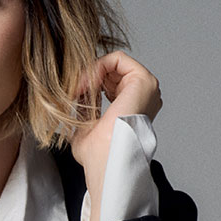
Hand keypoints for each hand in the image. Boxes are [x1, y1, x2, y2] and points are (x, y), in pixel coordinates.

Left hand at [70, 52, 161, 220]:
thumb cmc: (97, 155)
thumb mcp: (87, 126)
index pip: (110, 82)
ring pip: (114, 63)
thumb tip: (79, 92)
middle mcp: (144, 97)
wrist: (105, 161)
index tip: (74, 94)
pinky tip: (87, 83)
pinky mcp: (144, 80)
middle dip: (89, 75)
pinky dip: (98, 66)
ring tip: (79, 88)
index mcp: (134, 108)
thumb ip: (87, 108)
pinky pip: (118, 59)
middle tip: (74, 90)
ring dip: (91, 71)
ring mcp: (146, 88)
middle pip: (112, 70)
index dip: (89, 83)